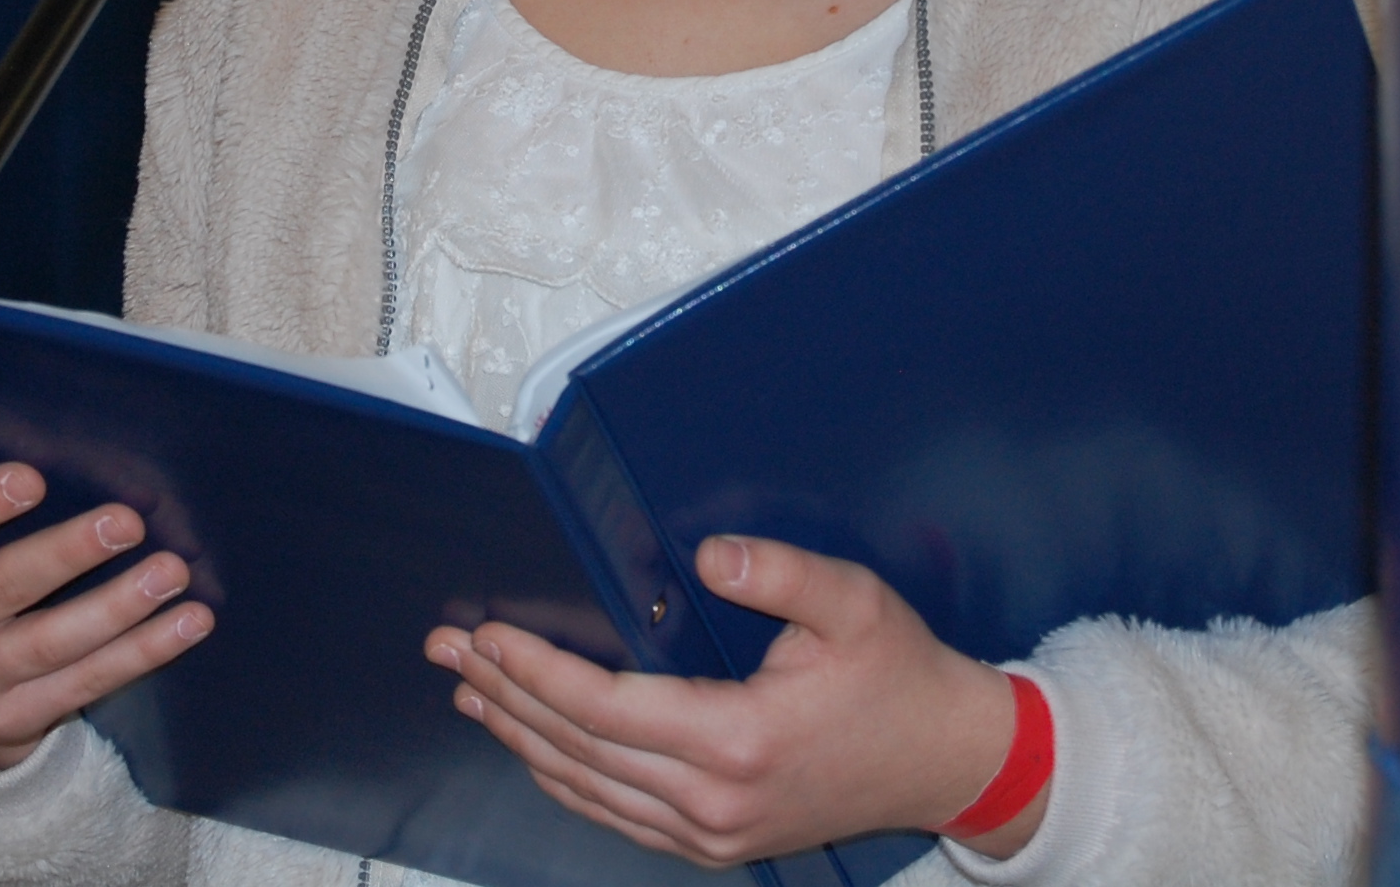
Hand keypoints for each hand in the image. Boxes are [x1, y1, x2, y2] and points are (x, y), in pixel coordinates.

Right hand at [0, 433, 213, 768]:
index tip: (31, 478)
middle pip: (0, 586)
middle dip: (67, 553)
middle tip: (127, 522)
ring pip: (51, 642)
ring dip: (118, 606)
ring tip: (170, 571)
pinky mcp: (14, 716)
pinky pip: (86, 681)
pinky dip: (142, 652)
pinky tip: (188, 621)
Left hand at [425, 534, 1046, 864]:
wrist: (950, 761)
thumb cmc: (902, 678)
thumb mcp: (854, 604)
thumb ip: (779, 573)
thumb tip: (710, 556)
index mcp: (740, 740)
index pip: (604, 707)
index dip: (536, 670)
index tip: (487, 635)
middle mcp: (715, 800)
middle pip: (577, 750)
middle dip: (505, 696)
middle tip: (449, 652)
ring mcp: (713, 833)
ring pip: (587, 790)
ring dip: (521, 740)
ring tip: (471, 693)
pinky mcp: (717, 844)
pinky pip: (618, 817)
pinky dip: (565, 780)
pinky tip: (535, 747)